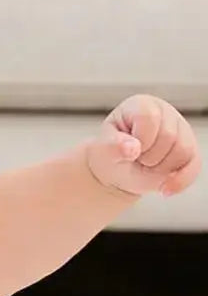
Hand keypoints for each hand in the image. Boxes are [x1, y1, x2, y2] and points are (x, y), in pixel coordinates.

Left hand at [85, 94, 200, 198]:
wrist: (117, 171)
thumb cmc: (110, 155)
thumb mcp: (103, 151)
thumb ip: (113, 147)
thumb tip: (132, 148)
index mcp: (141, 106)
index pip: (150, 119)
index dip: (139, 140)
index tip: (128, 149)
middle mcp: (165, 113)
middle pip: (168, 136)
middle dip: (148, 157)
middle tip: (135, 159)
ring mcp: (181, 131)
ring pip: (182, 151)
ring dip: (160, 168)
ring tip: (146, 166)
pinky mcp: (190, 152)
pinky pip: (193, 167)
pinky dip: (178, 182)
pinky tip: (164, 190)